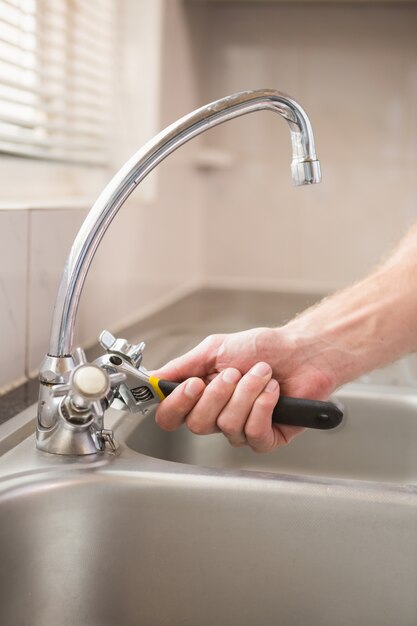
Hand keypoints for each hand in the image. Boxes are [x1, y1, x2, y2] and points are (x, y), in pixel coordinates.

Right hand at [153, 327, 335, 452]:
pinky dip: (263, 405)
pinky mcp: (266, 438)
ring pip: (227, 425)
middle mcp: (217, 416)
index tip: (193, 384)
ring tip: (262, 374)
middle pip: (197, 424)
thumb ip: (182, 366)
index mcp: (201, 396)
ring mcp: (241, 430)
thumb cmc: (263, 348)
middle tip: (236, 372)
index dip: (177, 405)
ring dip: (247, 392)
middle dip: (219, 393)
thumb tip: (152, 377)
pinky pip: (252, 433)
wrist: (302, 350)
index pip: (171, 417)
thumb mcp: (216, 349)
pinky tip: (273, 391)